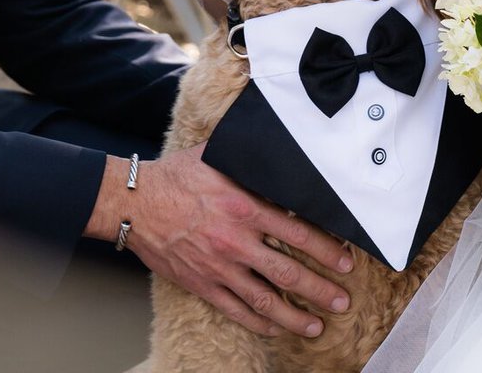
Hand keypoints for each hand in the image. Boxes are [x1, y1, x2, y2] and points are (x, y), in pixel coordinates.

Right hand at [101, 145, 354, 337]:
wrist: (135, 202)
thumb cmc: (178, 176)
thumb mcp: (219, 158)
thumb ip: (253, 163)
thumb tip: (283, 153)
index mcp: (245, 207)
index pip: (298, 233)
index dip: (327, 250)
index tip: (346, 261)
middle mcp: (236, 241)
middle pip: (288, 273)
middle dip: (320, 290)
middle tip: (341, 301)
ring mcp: (219, 266)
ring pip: (266, 299)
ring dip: (295, 316)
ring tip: (317, 325)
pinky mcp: (202, 284)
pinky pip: (236, 309)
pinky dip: (259, 322)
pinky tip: (275, 328)